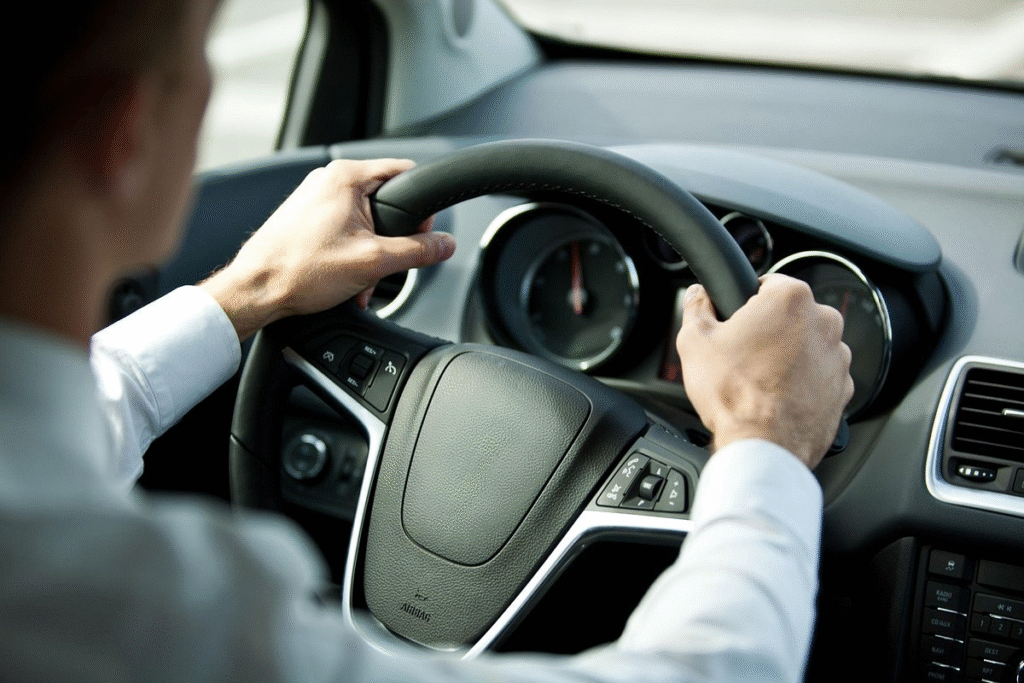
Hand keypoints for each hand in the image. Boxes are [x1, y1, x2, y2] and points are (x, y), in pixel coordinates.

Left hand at [199, 158, 455, 339]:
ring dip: (371, 252)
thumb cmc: (299, 270)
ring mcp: (313, 198)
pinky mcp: (305, 218)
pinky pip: (343, 229)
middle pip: (385, 201)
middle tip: (385, 265)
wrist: (257, 290)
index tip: (422, 232)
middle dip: (392, 239)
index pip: (405, 173)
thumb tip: (445, 244)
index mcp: (346, 177)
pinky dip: (351, 253)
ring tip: (360, 279)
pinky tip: (345, 278)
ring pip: (364, 220)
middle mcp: (328, 180)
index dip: (421, 207)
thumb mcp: (374, 261)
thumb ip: (418, 250)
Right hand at [676, 274, 853, 468]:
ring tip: (759, 379)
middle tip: (743, 354)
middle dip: (769, 330)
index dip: (746, 303)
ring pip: (808, 345)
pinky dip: (803, 382)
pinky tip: (777, 396)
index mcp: (791, 298)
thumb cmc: (734, 393)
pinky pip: (820, 375)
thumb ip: (695, 308)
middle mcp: (824, 322)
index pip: (768, 283)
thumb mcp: (695, 342)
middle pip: (791, 315)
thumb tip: (696, 295)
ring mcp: (838, 356)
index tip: (736, 322)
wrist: (763, 445)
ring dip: (788, 355)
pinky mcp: (844, 388)